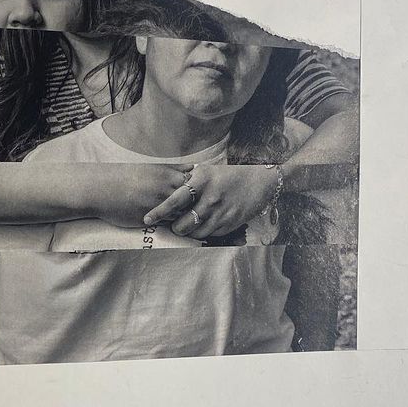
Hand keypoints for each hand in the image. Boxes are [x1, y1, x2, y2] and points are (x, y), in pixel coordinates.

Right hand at [93, 165, 193, 226]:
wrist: (102, 189)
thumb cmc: (127, 177)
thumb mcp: (152, 167)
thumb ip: (174, 168)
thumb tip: (193, 166)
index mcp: (167, 174)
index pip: (196, 183)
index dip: (202, 190)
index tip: (203, 193)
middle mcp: (166, 189)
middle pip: (195, 199)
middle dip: (200, 205)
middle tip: (205, 210)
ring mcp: (159, 204)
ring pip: (184, 214)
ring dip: (190, 218)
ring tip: (197, 223)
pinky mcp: (151, 219)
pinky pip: (171, 225)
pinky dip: (178, 227)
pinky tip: (181, 229)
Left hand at [142, 163, 279, 239]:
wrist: (260, 182)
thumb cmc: (228, 175)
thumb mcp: (208, 171)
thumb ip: (188, 181)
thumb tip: (165, 189)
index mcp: (202, 181)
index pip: (175, 200)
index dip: (159, 211)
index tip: (146, 219)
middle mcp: (211, 198)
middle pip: (183, 224)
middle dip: (175, 227)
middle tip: (174, 224)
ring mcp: (221, 213)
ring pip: (195, 233)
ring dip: (189, 232)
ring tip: (188, 225)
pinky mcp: (230, 224)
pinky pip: (210, 235)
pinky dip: (204, 232)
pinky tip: (205, 225)